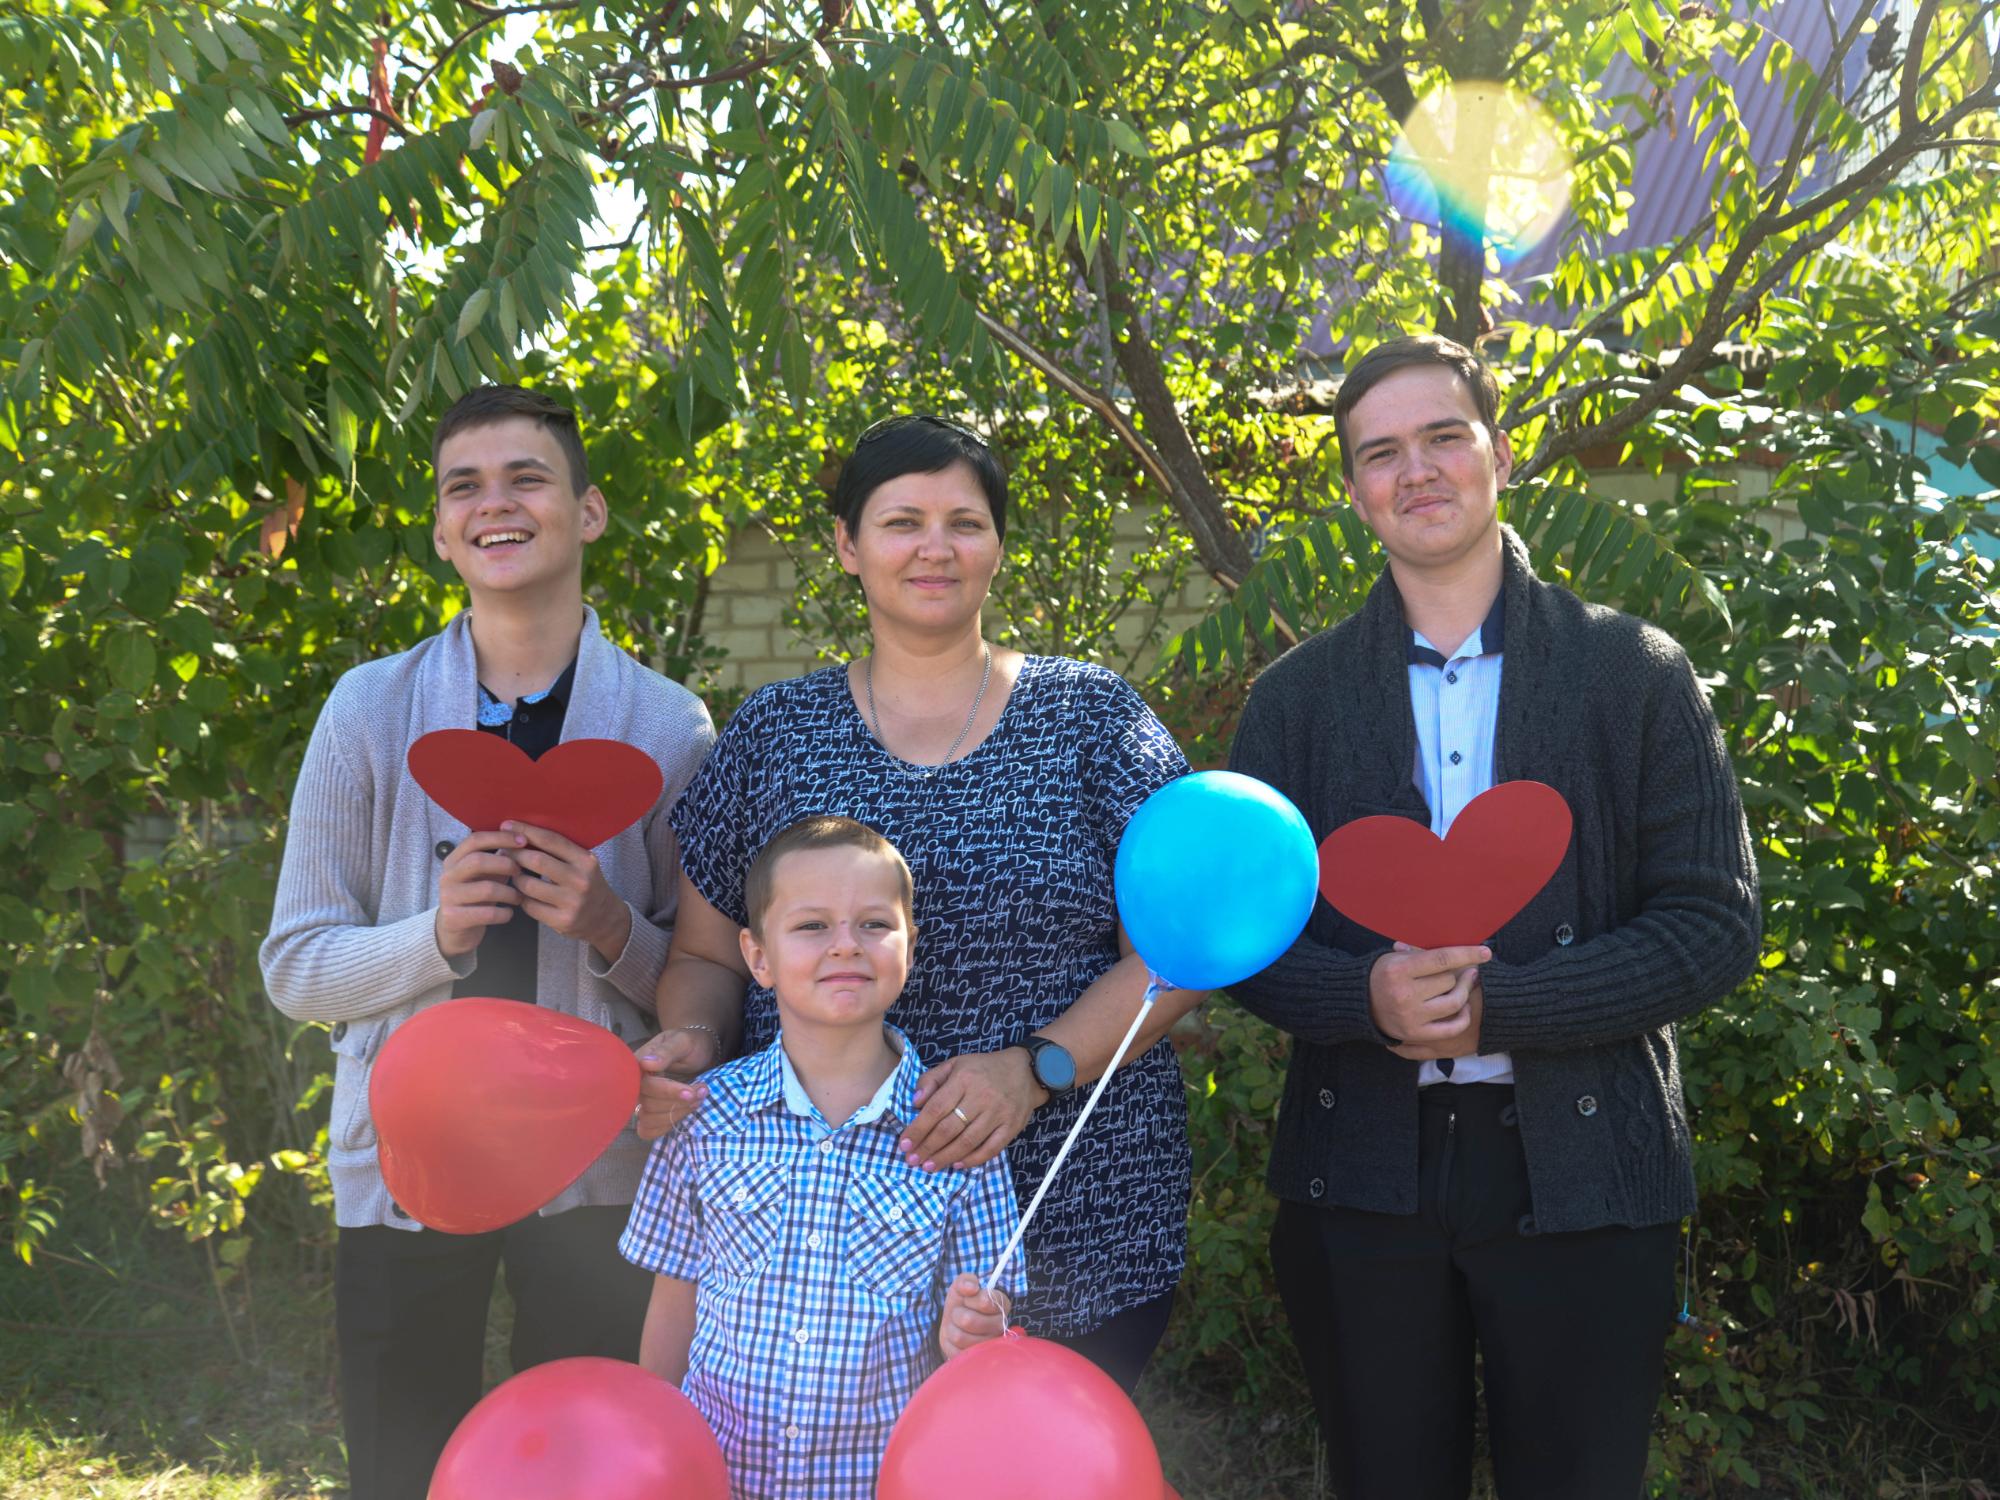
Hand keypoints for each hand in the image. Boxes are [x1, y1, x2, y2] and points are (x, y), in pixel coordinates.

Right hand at [434, 831, 523, 956]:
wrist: (454, 932)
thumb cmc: (475, 898)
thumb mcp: (485, 877)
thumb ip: (499, 860)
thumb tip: (521, 841)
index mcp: (454, 860)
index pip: (475, 840)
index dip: (500, 838)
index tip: (523, 841)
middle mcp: (447, 876)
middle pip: (478, 861)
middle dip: (506, 864)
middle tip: (521, 872)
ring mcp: (448, 898)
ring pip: (486, 889)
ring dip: (510, 893)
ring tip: (519, 897)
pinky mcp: (453, 919)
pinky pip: (487, 913)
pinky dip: (504, 913)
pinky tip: (508, 913)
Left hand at [503, 822, 631, 962]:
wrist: (605, 918)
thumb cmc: (586, 883)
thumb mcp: (582, 863)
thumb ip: (559, 850)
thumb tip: (521, 832)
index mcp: (585, 860)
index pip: (551, 840)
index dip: (526, 831)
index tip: (507, 825)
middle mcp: (581, 880)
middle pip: (537, 861)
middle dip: (515, 854)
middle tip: (504, 851)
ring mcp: (572, 903)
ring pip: (528, 885)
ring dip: (516, 878)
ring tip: (515, 874)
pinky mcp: (562, 921)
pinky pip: (529, 906)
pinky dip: (522, 898)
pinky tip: (524, 895)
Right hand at [633, 1028, 718, 1139]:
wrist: (700, 1052)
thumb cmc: (690, 1044)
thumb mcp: (682, 1041)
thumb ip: (666, 1051)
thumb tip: (647, 1064)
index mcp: (638, 1065)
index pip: (644, 1085)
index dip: (666, 1091)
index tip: (690, 1092)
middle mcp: (636, 1085)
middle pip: (648, 1104)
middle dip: (677, 1101)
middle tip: (702, 1091)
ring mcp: (643, 1101)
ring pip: (648, 1119)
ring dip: (676, 1114)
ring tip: (698, 1100)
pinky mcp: (652, 1114)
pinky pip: (648, 1131)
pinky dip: (666, 1127)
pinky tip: (684, 1113)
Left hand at [899, 1050, 1039, 1171]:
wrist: (1025, 1071)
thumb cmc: (983, 1069)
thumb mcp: (955, 1064)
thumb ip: (931, 1080)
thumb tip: (915, 1103)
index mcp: (964, 1079)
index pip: (936, 1108)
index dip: (918, 1128)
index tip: (905, 1143)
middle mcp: (981, 1096)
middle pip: (949, 1128)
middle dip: (928, 1147)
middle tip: (912, 1160)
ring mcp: (998, 1113)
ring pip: (968, 1141)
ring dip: (945, 1157)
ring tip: (929, 1166)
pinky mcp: (1011, 1127)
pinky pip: (991, 1149)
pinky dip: (973, 1160)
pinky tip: (957, 1165)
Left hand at [938, 1273, 1009, 1358]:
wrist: (954, 1323)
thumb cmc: (961, 1303)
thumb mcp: (962, 1286)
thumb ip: (966, 1280)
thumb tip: (971, 1288)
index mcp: (1001, 1305)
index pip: (985, 1301)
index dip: (970, 1298)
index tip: (968, 1298)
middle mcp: (1000, 1326)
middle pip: (968, 1320)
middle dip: (957, 1314)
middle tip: (960, 1313)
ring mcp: (990, 1345)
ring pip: (960, 1337)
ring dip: (952, 1328)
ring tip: (957, 1326)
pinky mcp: (977, 1360)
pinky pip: (956, 1352)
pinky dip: (950, 1343)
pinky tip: (957, 1340)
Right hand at [1368, 943, 1490, 1049]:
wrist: (1359, 1004)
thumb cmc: (1382, 975)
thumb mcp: (1395, 958)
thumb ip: (1421, 952)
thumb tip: (1457, 949)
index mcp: (1398, 970)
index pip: (1441, 959)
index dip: (1467, 954)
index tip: (1485, 953)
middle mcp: (1404, 994)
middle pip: (1448, 981)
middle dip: (1457, 974)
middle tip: (1466, 971)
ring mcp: (1410, 1016)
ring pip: (1453, 1002)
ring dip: (1464, 992)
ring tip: (1467, 985)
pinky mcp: (1415, 1033)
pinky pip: (1451, 1027)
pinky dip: (1462, 1018)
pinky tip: (1464, 1008)